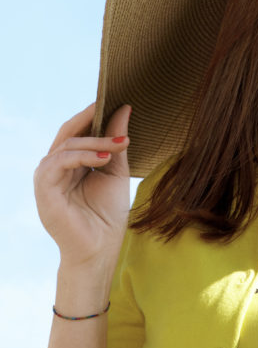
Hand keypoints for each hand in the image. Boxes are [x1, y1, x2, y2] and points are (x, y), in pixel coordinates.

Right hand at [34, 103, 131, 276]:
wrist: (100, 249)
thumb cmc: (108, 214)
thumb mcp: (117, 171)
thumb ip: (116, 142)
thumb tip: (124, 107)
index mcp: (70, 162)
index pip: (77, 130)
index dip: (93, 113)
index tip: (115, 98)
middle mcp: (55, 167)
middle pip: (68, 132)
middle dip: (91, 118)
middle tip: (114, 105)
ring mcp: (47, 178)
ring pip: (66, 145)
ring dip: (94, 141)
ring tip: (120, 144)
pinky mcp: (44, 190)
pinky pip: (59, 163)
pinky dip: (82, 156)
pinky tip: (104, 158)